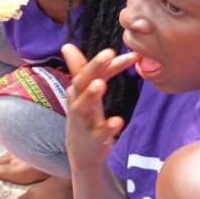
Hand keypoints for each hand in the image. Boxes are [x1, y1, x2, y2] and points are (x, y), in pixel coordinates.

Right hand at [62, 44, 139, 169]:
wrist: (82, 153)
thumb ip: (83, 70)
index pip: (90, 71)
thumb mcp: (84, 94)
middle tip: (108, 52)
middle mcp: (77, 103)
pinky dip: (107, 127)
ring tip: (100, 83)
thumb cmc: (85, 118)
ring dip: (90, 94)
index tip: (132, 54)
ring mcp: (83, 122)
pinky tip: (118, 121)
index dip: (106, 62)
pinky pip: (98, 133)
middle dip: (94, 67)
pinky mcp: (92, 140)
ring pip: (82, 106)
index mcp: (78, 91)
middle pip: (81, 82)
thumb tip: (67, 45)